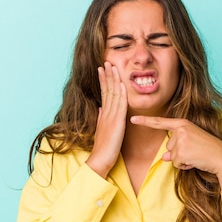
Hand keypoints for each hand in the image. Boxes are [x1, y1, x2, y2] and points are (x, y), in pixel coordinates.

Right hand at [86, 62, 127, 177]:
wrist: (100, 160)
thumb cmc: (103, 148)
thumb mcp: (101, 129)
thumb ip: (101, 117)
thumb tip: (101, 107)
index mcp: (103, 114)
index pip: (104, 93)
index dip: (103, 80)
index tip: (102, 69)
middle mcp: (106, 113)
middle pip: (107, 90)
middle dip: (106, 75)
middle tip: (106, 62)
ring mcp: (110, 117)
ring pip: (112, 94)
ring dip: (113, 79)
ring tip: (112, 67)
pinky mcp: (116, 122)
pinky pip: (119, 105)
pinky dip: (121, 93)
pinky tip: (122, 83)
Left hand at [130, 115, 221, 205]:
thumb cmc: (208, 151)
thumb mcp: (191, 145)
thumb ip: (176, 148)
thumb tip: (165, 157)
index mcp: (183, 124)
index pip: (161, 123)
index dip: (145, 121)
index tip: (133, 119)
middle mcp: (181, 130)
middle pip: (168, 147)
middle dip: (179, 153)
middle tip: (196, 151)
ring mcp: (181, 140)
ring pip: (172, 157)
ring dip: (182, 160)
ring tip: (197, 156)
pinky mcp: (182, 152)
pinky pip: (176, 164)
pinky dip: (184, 166)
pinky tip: (195, 161)